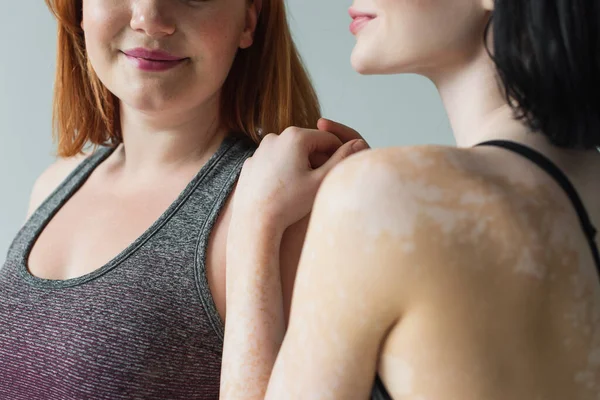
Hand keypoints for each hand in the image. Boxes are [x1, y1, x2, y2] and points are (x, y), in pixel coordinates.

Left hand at [232, 119, 368, 234]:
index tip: (341, 173)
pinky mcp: (251, 163)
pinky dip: (283, 172)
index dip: (339, 155)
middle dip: (318, 160)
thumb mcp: (321, 181)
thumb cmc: (289, 203)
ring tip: (305, 188)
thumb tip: (359, 143)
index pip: (328, 139)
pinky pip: (274, 163)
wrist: (253, 221)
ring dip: (301, 166)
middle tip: (324, 183)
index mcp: (295, 137)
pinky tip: (286, 190)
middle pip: (308, 144)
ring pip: (290, 153)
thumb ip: (341, 160)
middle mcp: (275, 136)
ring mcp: (260, 149)